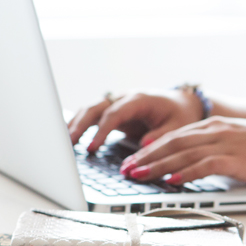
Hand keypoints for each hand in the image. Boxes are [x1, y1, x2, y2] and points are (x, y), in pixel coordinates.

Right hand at [68, 90, 204, 153]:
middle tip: (68, 144)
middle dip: (80, 125)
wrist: (180, 104)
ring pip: (89, 109)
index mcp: (139, 99)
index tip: (92, 147)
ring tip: (64, 143)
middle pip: (95, 108)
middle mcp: (123, 98)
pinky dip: (78, 124)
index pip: (114, 113)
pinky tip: (68, 137)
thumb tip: (143, 145)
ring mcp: (115, 103)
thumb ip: (161, 136)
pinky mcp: (111, 111)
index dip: (101, 130)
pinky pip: (91, 115)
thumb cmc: (180, 115)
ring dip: (75, 124)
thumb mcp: (178, 127)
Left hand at [117, 117, 245, 184]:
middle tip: (125, 170)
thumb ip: (212, 152)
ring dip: (157, 166)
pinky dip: (185, 174)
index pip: (174, 137)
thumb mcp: (235, 146)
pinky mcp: (237, 159)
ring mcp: (227, 143)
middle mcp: (217, 131)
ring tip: (138, 176)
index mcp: (214, 126)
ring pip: (183, 154)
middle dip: (146, 158)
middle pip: (172, 144)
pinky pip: (205, 165)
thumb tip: (186, 167)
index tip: (131, 161)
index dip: (149, 150)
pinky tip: (170, 181)